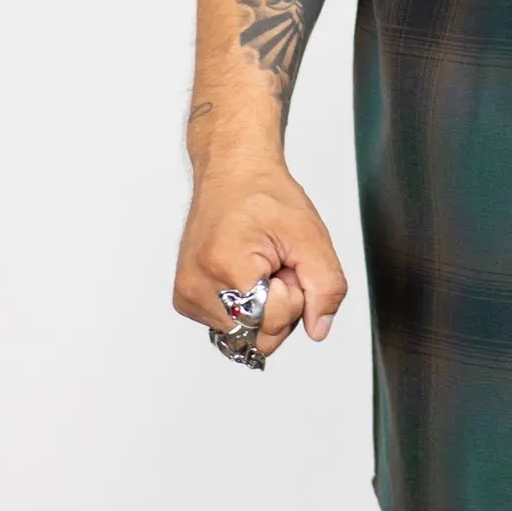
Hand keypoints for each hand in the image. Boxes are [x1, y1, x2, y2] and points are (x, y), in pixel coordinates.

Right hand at [174, 163, 348, 359]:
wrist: (233, 174)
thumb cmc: (265, 196)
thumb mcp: (311, 235)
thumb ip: (325, 286)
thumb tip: (319, 328)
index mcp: (225, 267)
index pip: (273, 322)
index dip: (294, 295)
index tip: (288, 263)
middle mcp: (197, 287)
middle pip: (257, 336)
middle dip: (280, 306)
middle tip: (277, 265)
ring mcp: (187, 296)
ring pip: (244, 334)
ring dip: (264, 307)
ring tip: (261, 267)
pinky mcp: (186, 300)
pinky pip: (228, 325)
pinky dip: (245, 307)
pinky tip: (245, 274)